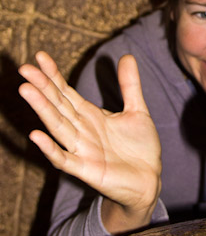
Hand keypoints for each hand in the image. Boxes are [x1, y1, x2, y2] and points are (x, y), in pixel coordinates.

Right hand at [18, 51, 161, 233]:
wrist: (150, 179)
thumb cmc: (140, 148)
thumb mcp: (138, 110)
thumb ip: (130, 85)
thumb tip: (127, 55)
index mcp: (90, 116)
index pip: (66, 92)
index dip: (53, 75)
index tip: (40, 56)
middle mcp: (81, 130)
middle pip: (58, 105)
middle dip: (42, 87)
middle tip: (24, 68)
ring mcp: (82, 150)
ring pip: (58, 126)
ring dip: (42, 109)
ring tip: (26, 90)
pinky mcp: (86, 170)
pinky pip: (64, 159)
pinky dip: (50, 149)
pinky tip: (36, 135)